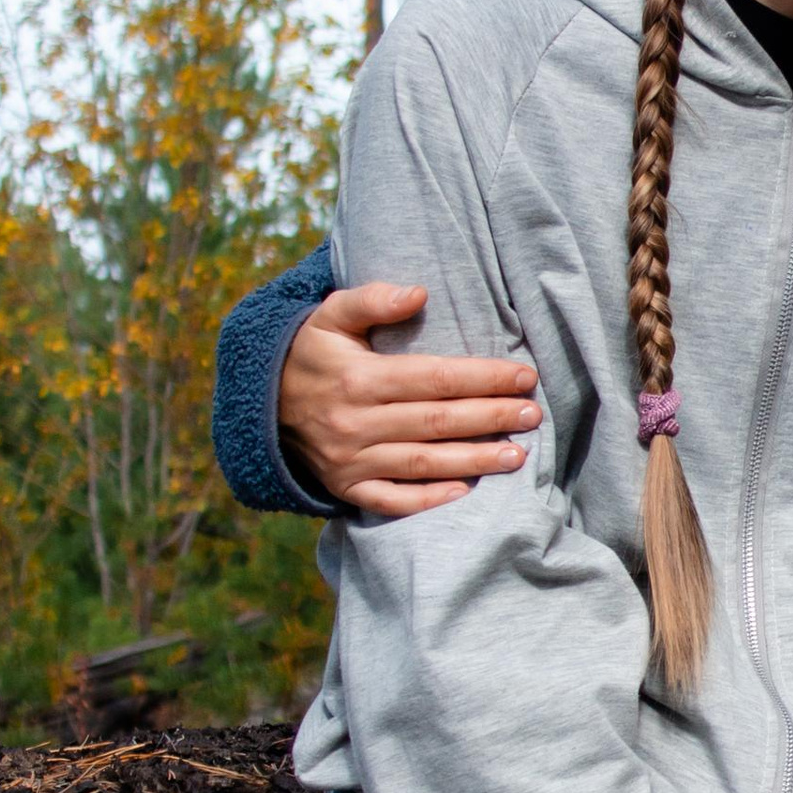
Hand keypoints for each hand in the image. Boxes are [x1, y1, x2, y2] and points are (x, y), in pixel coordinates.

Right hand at [279, 281, 544, 516]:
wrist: (259, 404)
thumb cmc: (310, 353)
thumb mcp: (329, 316)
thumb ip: (372, 300)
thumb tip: (419, 292)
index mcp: (359, 378)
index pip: (434, 378)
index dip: (483, 378)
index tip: (524, 376)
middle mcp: (356, 423)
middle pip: (438, 421)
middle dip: (490, 417)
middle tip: (533, 415)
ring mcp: (352, 460)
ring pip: (424, 463)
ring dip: (474, 460)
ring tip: (517, 455)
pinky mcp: (348, 488)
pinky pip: (393, 500)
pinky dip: (430, 499)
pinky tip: (467, 491)